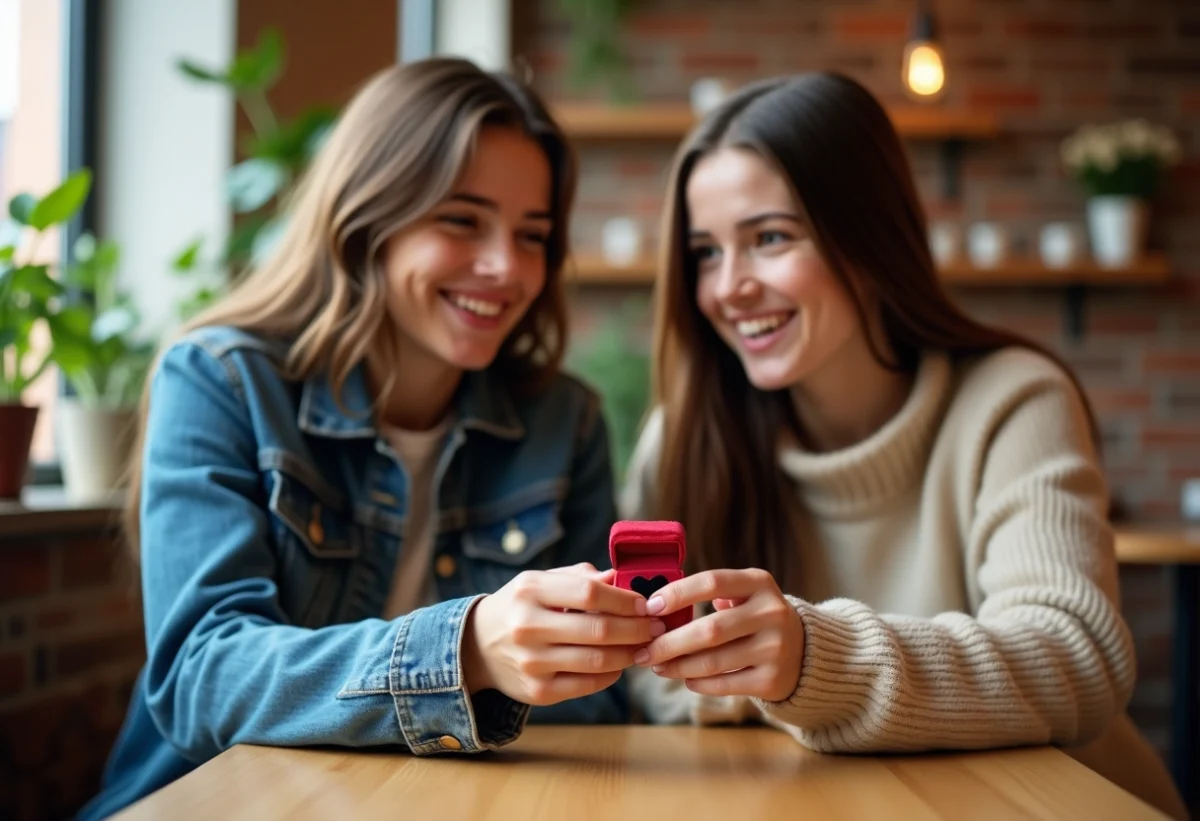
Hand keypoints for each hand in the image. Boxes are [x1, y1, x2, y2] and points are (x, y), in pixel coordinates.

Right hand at [463, 563, 664, 705]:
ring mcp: (531, 662)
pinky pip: (587, 684)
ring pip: (596, 661)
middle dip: (636, 629)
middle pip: (598, 630)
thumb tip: (623, 578)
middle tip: (656, 627)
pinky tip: (620, 663)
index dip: (625, 600)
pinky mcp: (537, 691)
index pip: (589, 593)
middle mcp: (527, 626)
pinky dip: (611, 674)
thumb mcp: (541, 582)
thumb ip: (581, 578)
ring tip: (644, 645)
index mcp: (530, 591)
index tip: (645, 603)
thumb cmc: (521, 606)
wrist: (477, 646)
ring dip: (630, 654)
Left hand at [634, 568, 803, 702]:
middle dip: (669, 642)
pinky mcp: (773, 679)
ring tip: (657, 666)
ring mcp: (775, 648)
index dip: (678, 593)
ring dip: (678, 666)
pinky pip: (725, 684)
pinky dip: (699, 683)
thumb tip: (657, 606)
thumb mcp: (746, 594)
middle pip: (710, 629)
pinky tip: (685, 678)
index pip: (712, 581)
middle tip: (643, 650)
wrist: (805, 651)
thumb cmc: (757, 618)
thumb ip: (709, 593)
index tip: (650, 607)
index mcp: (759, 583)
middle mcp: (772, 613)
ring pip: (714, 661)